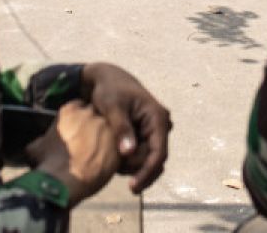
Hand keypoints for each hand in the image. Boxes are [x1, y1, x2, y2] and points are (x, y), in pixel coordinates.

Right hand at [25, 100, 119, 206]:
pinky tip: (107, 163)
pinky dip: (114, 152)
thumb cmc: (47, 164)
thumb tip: (37, 144)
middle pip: (97, 115)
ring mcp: (106, 127)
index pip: (80, 107)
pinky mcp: (117, 144)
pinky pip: (119, 145)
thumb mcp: (35, 149)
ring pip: (111, 129)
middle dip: (95, 126)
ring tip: (100, 153)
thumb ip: (40, 141)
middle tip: (91, 141)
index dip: (80, 120)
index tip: (78, 131)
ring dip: (107, 138)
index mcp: (70, 110)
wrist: (62, 182)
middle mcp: (91, 114)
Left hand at [82, 62, 170, 192]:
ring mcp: (154, 130)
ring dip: (131, 165)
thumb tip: (129, 153)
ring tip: (111, 158)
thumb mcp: (112, 107)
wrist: (105, 79)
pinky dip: (129, 159)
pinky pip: (142, 154)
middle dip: (135, 168)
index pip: (159, 152)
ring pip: (147, 159)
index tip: (132, 187)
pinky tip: (115, 156)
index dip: (147, 172)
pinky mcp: (146, 134)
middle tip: (113, 166)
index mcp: (158, 117)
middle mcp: (161, 125)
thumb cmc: (108, 89)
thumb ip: (121, 129)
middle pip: (153, 159)